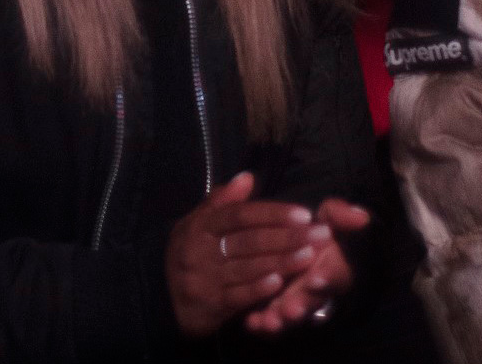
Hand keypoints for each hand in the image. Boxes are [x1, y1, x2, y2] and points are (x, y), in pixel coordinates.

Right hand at [167, 173, 342, 337]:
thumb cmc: (188, 254)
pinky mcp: (211, 305)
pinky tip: (281, 282)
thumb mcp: (195, 224)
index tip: (303, 213)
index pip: (239, 215)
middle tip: (319, 234)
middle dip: (287, 237)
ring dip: (282, 261)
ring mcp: (204, 279)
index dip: (272, 213)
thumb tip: (248, 177)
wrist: (162, 299)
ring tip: (310, 255)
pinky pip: (239, 296)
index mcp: (199, 227)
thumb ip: (221, 202)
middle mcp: (199, 251)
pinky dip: (260, 288)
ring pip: (248, 268)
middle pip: (248, 241)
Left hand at [238, 199, 369, 334]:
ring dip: (280, 319)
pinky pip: (271, 319)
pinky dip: (261, 324)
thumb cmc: (313, 230)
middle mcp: (316, 288)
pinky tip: (251, 323)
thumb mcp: (327, 218)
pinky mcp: (277, 308)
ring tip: (268, 321)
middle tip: (290, 310)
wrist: (297, 246)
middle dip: (301, 305)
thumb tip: (361, 216)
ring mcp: (297, 300)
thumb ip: (339, 216)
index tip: (316, 279)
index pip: (335, 275)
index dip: (328, 277)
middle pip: (312, 301)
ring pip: (291, 313)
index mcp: (332, 267)